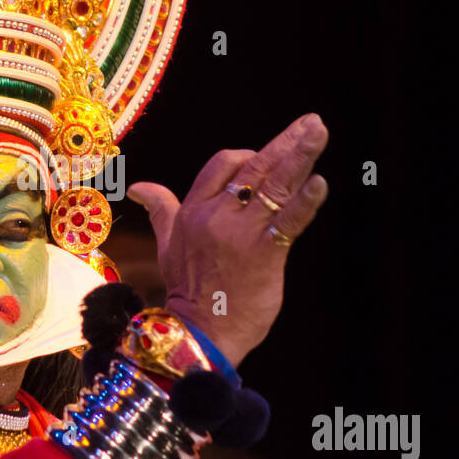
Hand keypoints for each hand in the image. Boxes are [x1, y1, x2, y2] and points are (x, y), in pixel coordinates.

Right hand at [126, 113, 328, 366]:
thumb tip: (138, 187)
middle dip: (285, 142)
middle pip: (253, 167)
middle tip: (313, 122)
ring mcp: (241, 235)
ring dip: (301, 156)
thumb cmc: (188, 290)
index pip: (222, 164)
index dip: (248, 155)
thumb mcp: (167, 245)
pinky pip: (288, 222)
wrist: (199, 336)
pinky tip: (320, 183)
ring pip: (274, 186)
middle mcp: (216, 216)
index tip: (268, 155)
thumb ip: (161, 209)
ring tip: (318, 133)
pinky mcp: (264, 256)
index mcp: (193, 211)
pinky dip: (306, 202)